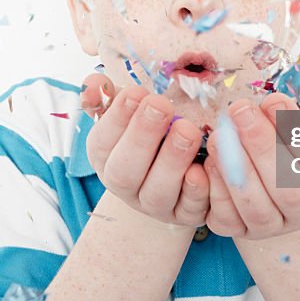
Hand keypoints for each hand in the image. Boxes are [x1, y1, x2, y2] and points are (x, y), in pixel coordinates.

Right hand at [81, 72, 210, 227]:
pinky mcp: (186, 216)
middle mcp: (126, 186)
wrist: (179, 165)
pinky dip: (199, 190)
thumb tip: (93, 84)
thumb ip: (108, 94)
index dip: (117, 118)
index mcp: (106, 157)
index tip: (136, 92)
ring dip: (172, 162)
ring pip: (157, 194)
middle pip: (125, 171)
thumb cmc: (150, 129)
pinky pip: (192, 209)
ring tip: (188, 131)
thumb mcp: (128, 108)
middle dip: (143, 137)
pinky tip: (206, 166)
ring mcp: (155, 205)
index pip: (102, 142)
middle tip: (161, 106)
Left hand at [203, 92, 299, 239]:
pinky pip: (228, 218)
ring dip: (237, 169)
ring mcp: (272, 226)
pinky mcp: (239, 231)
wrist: (269, 181)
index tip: (272, 100)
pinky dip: (217, 189)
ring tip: (220, 134)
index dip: (296, 132)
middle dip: (263, 146)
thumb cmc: (293, 143)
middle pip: (289, 189)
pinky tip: (210, 161)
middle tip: (240, 110)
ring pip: (257, 207)